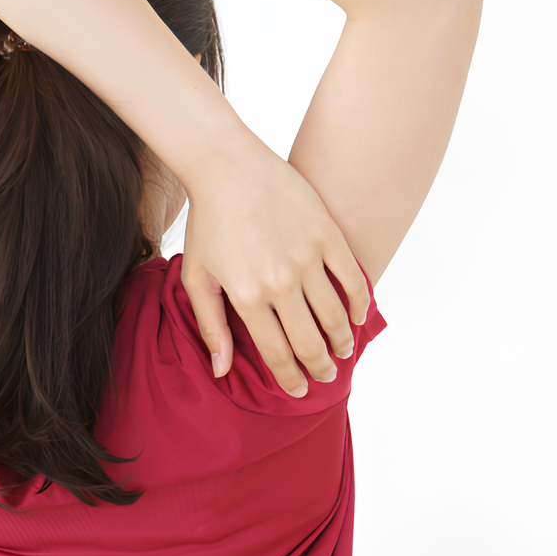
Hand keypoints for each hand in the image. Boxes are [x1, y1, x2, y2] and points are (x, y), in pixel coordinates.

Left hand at [178, 133, 370, 396]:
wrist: (227, 165)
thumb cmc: (209, 222)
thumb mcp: (198, 277)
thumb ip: (211, 325)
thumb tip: (222, 370)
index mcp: (247, 296)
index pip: (276, 352)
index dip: (290, 377)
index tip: (298, 390)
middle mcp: (280, 281)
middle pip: (309, 340)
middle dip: (319, 367)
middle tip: (325, 376)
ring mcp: (307, 256)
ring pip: (334, 314)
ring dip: (341, 340)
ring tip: (341, 351)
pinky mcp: (326, 233)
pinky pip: (351, 277)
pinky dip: (358, 302)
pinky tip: (356, 317)